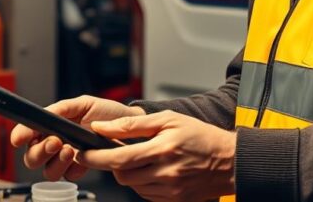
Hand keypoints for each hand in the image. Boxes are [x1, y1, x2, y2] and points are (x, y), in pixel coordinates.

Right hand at [9, 95, 144, 181]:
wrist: (131, 128)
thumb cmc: (108, 114)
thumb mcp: (84, 104)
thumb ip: (62, 108)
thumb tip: (45, 113)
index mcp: (52, 125)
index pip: (29, 133)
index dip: (21, 135)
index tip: (19, 138)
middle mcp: (55, 142)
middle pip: (32, 156)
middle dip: (40, 150)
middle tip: (55, 141)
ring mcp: (67, 158)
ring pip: (48, 170)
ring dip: (56, 161)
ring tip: (70, 149)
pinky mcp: (80, 168)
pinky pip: (67, 177)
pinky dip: (72, 169)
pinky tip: (81, 159)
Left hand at [76, 111, 235, 201]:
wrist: (230, 161)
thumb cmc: (201, 136)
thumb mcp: (168, 119)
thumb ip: (132, 124)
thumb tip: (102, 127)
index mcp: (161, 150)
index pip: (118, 158)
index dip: (95, 157)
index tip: (82, 153)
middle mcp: (164, 174)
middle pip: (121, 175)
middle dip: (112, 164)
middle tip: (115, 151)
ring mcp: (169, 190)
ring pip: (132, 186)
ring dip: (128, 172)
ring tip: (140, 158)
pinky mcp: (173, 201)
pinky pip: (146, 194)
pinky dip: (142, 182)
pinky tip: (152, 169)